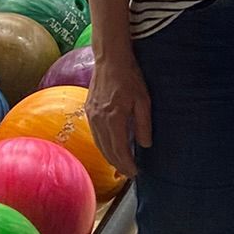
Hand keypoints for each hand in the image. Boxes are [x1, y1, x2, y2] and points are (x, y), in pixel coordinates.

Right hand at [85, 48, 150, 178]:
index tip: (135, 173)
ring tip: (120, 166)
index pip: (119, 149)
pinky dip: (102, 146)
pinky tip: (109, 149)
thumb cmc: (130, 77)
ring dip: (109, 157)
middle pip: (107, 150)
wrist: (110, 60)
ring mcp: (91, 115)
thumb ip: (144, 124)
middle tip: (129, 174)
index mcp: (114, 118)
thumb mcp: (143, 100)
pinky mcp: (88, 110)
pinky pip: (95, 135)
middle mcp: (99, 120)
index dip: (126, 164)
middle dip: (118, 165)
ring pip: (99, 144)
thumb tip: (145, 145)